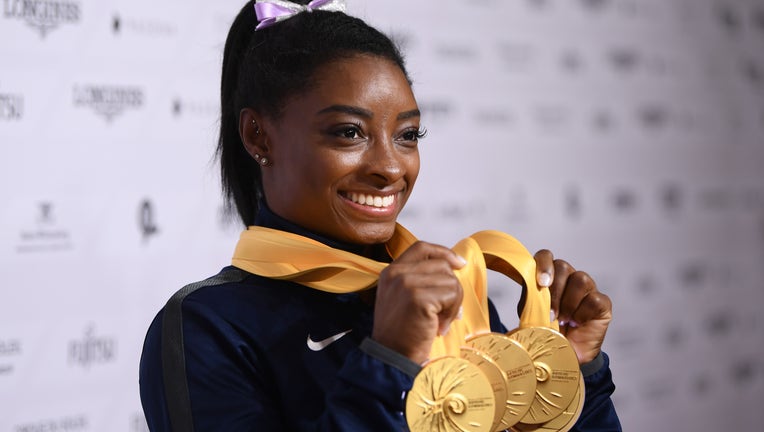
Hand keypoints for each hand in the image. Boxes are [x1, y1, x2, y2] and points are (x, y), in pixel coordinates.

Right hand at [372, 241, 464, 363]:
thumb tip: (456, 266)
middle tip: (444, 313)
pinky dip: (451, 313)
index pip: (422, 248)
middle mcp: (397, 273)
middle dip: (451, 289)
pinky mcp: (418, 297)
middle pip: (442, 265)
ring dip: (452, 304)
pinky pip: (452, 295)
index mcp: (391, 271)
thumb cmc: (401, 333)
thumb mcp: (403, 299)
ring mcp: (406, 283)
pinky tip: (438, 327)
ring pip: (450, 280)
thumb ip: (419, 280)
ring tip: (439, 322)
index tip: (459, 264)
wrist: (391, 357)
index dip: (444, 253)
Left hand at [534, 250, 612, 363]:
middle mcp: (569, 278)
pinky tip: (577, 323)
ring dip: (568, 303)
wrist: (566, 355)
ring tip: (563, 320)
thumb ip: (528, 301)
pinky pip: (594, 299)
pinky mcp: (602, 303)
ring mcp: (587, 289)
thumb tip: (524, 291)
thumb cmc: (547, 332)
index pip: (546, 256)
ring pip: (580, 279)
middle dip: (554, 292)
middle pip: (563, 267)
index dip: (543, 264)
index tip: (541, 283)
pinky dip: (582, 313)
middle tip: (550, 314)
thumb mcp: (531, 316)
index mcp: (549, 277)